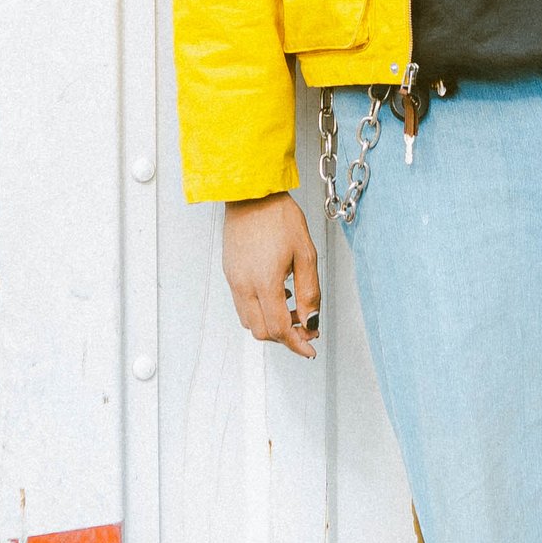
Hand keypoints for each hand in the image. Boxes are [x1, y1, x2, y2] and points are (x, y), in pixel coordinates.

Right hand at [224, 193, 319, 356]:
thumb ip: (310, 291)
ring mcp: (233, 280)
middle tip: (306, 327)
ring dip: (272, 325)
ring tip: (293, 310)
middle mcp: (244, 286)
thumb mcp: (306, 253)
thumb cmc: (279, 216)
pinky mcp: (229, 274)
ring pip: (250, 322)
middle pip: (263, 332)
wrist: (251, 194)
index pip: (280, 329)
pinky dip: (260, 312)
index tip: (310, 348)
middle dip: (286, 337)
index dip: (297, 344)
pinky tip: (278, 296)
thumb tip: (312, 321)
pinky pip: (243, 306)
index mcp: (264, 282)